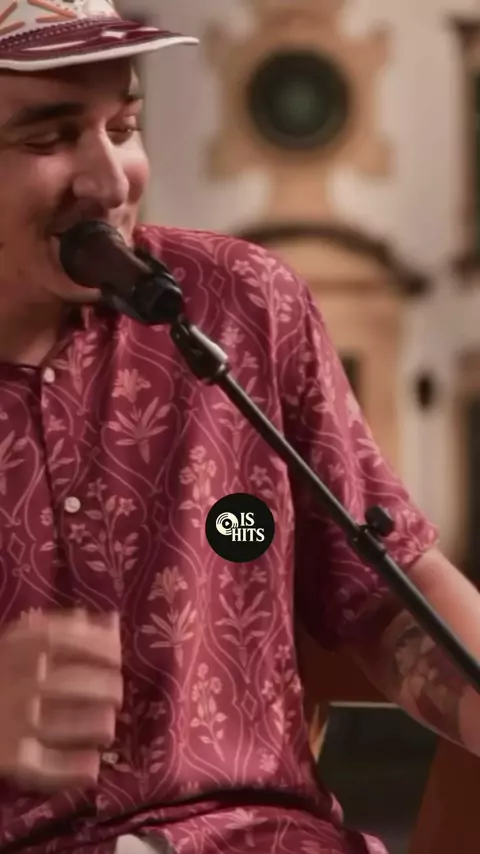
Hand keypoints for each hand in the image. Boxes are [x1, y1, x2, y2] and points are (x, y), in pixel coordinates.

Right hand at [0, 608, 122, 792]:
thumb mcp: (20, 642)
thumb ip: (64, 627)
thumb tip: (112, 621)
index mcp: (20, 647)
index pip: (71, 640)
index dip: (103, 649)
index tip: (116, 657)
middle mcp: (19, 682)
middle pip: (75, 683)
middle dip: (106, 688)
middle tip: (114, 694)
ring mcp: (14, 722)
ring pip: (66, 724)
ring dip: (97, 725)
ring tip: (107, 725)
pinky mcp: (9, 759)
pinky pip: (46, 768)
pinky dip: (73, 770)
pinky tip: (92, 766)